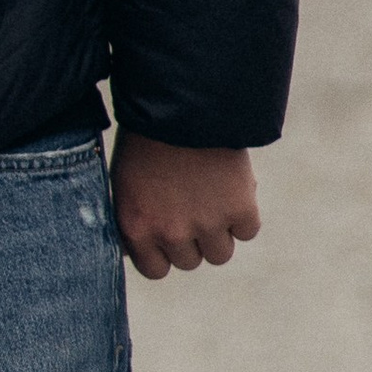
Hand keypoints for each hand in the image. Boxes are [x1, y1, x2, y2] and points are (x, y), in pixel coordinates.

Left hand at [112, 133, 260, 280]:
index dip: (163, 253)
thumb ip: (134, 219)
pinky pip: (246, 231)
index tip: (168, 234)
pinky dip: (243, 214)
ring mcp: (207, 224)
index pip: (154, 270)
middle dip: (192, 239)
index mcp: (136, 227)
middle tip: (191, 205)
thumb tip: (135, 252)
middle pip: (190, 262)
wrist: (182, 101)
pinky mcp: (240, 210)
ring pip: (220, 253)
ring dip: (219, 231)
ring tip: (211, 197)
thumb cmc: (146, 136)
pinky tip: (231, 188)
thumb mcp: (124, 180)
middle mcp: (171, 233)